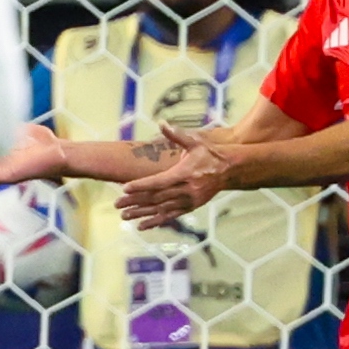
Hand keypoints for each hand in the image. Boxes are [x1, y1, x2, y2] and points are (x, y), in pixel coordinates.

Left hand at [118, 139, 233, 229]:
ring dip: (142, 213)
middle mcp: (187, 190)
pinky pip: (171, 216)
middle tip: (117, 204)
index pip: (160, 181)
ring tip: (124, 216)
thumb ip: (177, 135)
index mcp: (186, 173)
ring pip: (162, 209)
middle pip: (157, 197)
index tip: (125, 187)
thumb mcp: (196, 142)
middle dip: (136, 201)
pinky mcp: (191, 207)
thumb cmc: (210, 154)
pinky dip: (156, 221)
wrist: (230, 170)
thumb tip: (162, 123)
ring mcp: (190, 200)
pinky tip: (142, 225)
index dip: (142, 185)